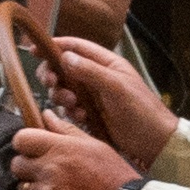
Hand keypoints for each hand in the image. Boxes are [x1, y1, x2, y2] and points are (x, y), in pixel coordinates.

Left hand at [7, 116, 142, 189]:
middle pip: (17, 164)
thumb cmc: (114, 177)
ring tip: (56, 188)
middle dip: (27, 166)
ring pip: (24, 187)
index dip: (25, 143)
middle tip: (43, 169)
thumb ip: (66, 129)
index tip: (31, 147)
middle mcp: (49, 169)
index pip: (21, 139)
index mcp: (59, 148)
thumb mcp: (93, 145)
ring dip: (35, 187)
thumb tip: (48, 116)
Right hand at [28, 31, 176, 168]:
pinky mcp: (91, 114)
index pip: (77, 47)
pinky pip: (71, 109)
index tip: (35, 49)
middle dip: (54, 75)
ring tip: (74, 105)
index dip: (55, 46)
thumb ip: (90, 71)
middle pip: (65, 68)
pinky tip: (82, 118)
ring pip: (65, 89)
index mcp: (107, 63)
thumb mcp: (116, 87)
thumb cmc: (142, 111)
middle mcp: (98, 77)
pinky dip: (71, 112)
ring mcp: (94, 96)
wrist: (154, 143)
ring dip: (63, 96)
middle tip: (52, 84)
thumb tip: (65, 57)